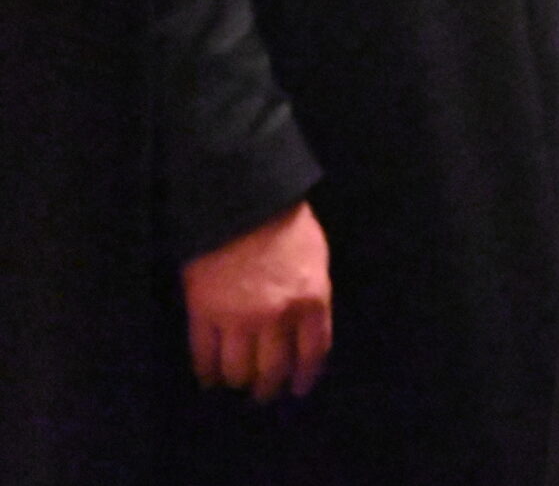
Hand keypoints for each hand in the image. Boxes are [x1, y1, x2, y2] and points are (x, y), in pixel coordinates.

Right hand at [182, 200, 331, 402]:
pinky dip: (207, 372)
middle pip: (274, 368)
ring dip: (239, 382)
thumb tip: (306, 326)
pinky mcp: (203, 314)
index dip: (306, 376)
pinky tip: (210, 378)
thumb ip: (313, 295)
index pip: (312, 352)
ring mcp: (237, 318)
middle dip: (270, 387)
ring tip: (237, 385)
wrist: (242, 202)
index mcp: (311, 299)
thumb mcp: (316, 258)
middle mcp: (276, 316)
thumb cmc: (286, 224)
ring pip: (238, 369)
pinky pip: (204, 355)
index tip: (299, 388)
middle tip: (265, 394)